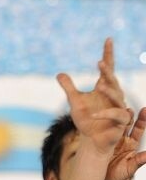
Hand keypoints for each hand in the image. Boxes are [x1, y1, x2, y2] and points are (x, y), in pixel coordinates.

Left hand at [57, 38, 130, 156]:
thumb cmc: (86, 119)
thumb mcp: (74, 102)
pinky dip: (105, 113)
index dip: (108, 54)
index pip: (107, 68)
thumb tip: (59, 73)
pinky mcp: (121, 121)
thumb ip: (69, 87)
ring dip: (109, 90)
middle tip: (100, 62)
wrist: (91, 139)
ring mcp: (119, 107)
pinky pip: (117, 115)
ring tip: (99, 85)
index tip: (108, 39)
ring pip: (118, 96)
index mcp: (104, 88)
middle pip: (112, 80)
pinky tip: (93, 113)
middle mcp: (114, 96)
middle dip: (107, 72)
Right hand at [104, 107, 145, 179]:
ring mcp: (109, 139)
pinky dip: (101, 122)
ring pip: (113, 123)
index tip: (144, 110)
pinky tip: (99, 115)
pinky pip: (99, 130)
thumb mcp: (129, 169)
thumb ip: (140, 160)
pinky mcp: (98, 140)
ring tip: (115, 106)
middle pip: (127, 122)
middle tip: (128, 105)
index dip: (142, 119)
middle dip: (128, 113)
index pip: (138, 128)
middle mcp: (121, 139)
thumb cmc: (115, 177)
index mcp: (131, 144)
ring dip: (114, 115)